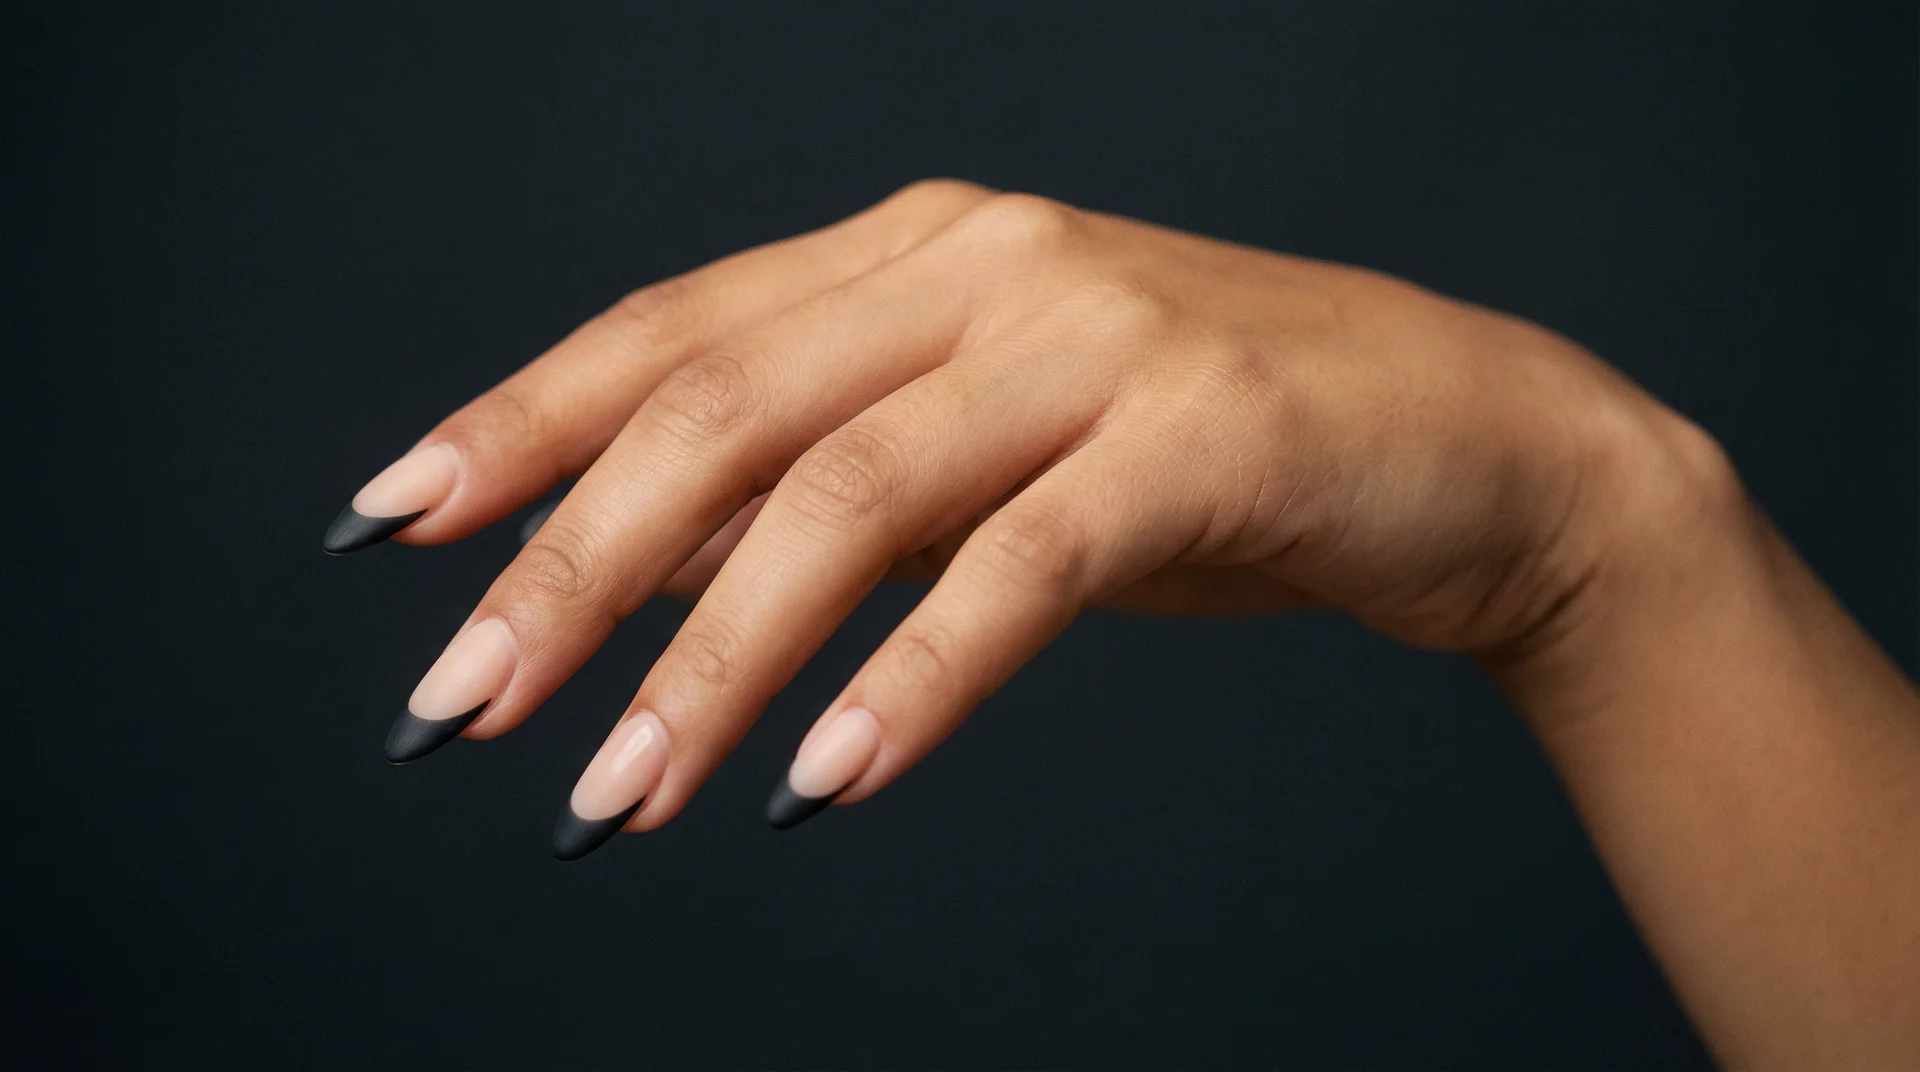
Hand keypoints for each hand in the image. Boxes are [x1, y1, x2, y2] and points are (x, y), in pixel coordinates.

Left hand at [323, 180, 1716, 855]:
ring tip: (619, 797)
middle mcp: (984, 262)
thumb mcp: (991, 457)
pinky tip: (827, 782)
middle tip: (465, 707)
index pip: (670, 332)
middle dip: (572, 570)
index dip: (517, 426)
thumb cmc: (1209, 452)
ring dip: (714, 659)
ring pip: (849, 491)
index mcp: (914, 251)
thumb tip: (640, 582)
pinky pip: (1022, 563)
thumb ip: (829, 490)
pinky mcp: (1201, 428)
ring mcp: (1094, 332)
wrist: (1469, 441)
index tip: (390, 535)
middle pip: (722, 409)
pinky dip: (912, 678)